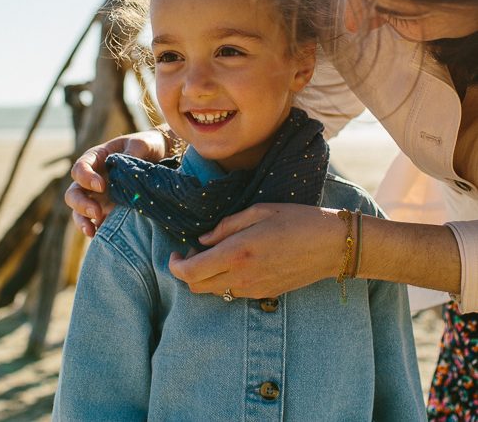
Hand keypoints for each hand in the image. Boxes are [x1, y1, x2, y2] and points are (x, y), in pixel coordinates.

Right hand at [66, 130, 167, 236]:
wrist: (162, 159)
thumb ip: (133, 151)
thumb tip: (125, 166)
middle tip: (97, 212)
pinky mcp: (108, 210)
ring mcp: (99, 196)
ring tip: (92, 231)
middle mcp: (93, 179)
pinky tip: (101, 236)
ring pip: (79, 211)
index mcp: (97, 159)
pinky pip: (95, 223)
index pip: (80, 168)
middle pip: (74, 193)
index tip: (101, 186)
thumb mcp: (143, 143)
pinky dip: (95, 230)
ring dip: (82, 221)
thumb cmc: (148, 146)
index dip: (86, 178)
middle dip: (81, 204)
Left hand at [169, 203, 341, 298]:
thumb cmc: (297, 220)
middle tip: (195, 251)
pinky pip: (234, 293)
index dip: (175, 265)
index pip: (190, 273)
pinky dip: (225, 281)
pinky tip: (238, 261)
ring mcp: (254, 290)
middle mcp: (242, 277)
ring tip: (217, 254)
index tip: (177, 251)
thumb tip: (203, 240)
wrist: (332, 246)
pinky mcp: (265, 295)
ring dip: (206, 277)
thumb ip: (226, 226)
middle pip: (197, 288)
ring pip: (214, 293)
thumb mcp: (259, 211)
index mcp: (237, 254)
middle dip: (188, 271)